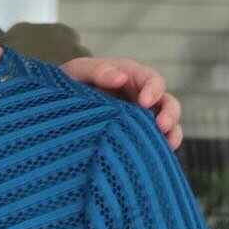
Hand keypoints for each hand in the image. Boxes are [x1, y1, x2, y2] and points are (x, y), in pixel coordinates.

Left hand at [60, 57, 183, 150]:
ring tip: (166, 144)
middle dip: (169, 114)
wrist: (57, 109)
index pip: (152, 80)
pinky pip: (155, 144)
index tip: (144, 102)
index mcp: (130, 76)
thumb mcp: (78, 72)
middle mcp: (140, 97)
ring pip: (168, 126)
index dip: (153, 89)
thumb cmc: (69, 85)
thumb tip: (121, 78)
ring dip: (171, 134)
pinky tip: (155, 157)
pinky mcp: (136, 138)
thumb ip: (97, 71)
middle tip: (160, 125)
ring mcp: (140, 119)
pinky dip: (161, 150)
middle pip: (167, 103)